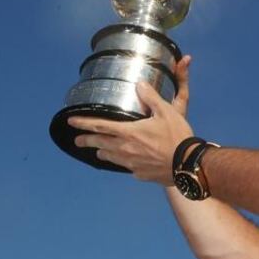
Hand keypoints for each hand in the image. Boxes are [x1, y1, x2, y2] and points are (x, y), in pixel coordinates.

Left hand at [68, 56, 194, 184]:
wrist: (187, 165)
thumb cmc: (177, 137)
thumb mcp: (166, 111)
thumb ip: (150, 97)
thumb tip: (140, 84)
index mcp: (129, 132)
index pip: (100, 126)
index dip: (83, 123)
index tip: (71, 122)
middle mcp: (125, 149)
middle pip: (99, 144)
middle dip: (86, 140)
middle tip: (77, 140)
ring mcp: (131, 164)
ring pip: (110, 157)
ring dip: (102, 151)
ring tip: (99, 150)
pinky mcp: (140, 174)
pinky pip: (126, 166)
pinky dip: (122, 161)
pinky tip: (127, 160)